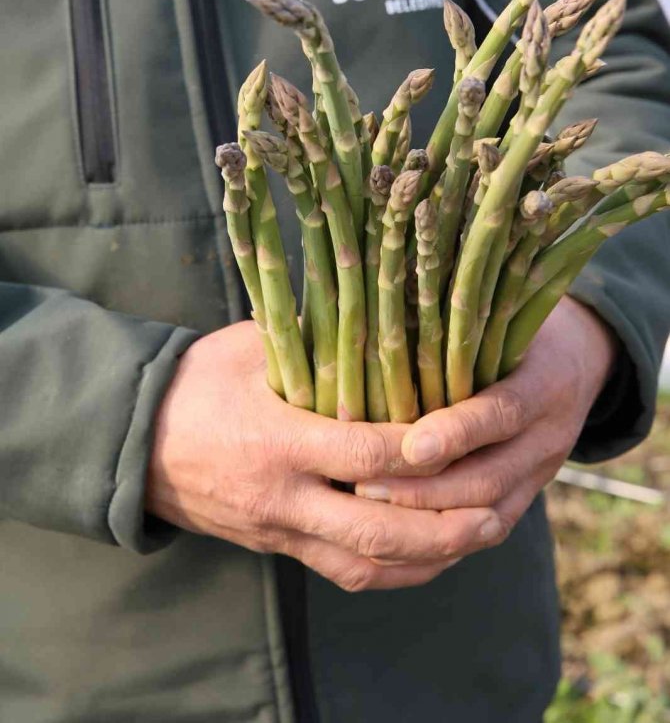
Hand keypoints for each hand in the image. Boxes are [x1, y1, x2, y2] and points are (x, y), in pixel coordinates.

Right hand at [146, 320, 503, 591]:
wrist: (135, 443)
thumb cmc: (197, 382)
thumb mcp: (251, 348)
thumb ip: (315, 340)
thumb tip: (380, 315)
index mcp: (278, 439)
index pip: (363, 455)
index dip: (421, 455)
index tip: (467, 442)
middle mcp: (283, 496)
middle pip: (376, 529)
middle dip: (443, 529)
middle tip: (497, 514)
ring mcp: (279, 530)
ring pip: (365, 565)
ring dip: (428, 558)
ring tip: (480, 537)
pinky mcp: (278, 547)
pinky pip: (343, 574)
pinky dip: (393, 570)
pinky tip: (431, 557)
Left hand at [355, 297, 617, 548]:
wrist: (578, 359)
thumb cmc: (515, 323)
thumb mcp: (499, 317)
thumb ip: (455, 332)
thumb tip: (381, 332)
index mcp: (545, 382)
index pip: (503, 413)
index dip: (458, 433)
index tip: (411, 446)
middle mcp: (549, 434)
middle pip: (489, 477)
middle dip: (424, 491)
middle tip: (363, 488)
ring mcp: (541, 474)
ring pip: (486, 516)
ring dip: (425, 521)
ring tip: (368, 514)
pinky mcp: (527, 499)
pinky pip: (487, 534)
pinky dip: (442, 543)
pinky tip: (394, 540)